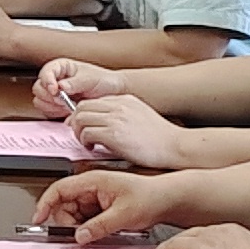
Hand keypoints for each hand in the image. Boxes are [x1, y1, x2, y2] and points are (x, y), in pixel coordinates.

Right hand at [33, 58, 125, 117]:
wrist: (113, 93)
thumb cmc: (103, 81)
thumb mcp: (90, 79)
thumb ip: (75, 83)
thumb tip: (61, 86)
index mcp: (61, 67)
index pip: (46, 72)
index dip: (48, 81)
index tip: (55, 90)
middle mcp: (55, 79)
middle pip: (38, 88)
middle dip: (50, 96)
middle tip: (64, 100)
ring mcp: (54, 93)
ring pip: (40, 100)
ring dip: (52, 105)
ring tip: (67, 105)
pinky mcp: (56, 105)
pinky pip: (46, 110)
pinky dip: (55, 112)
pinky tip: (67, 110)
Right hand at [34, 165, 182, 240]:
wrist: (168, 199)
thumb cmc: (150, 196)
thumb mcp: (123, 215)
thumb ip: (98, 227)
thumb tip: (79, 236)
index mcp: (93, 181)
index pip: (59, 190)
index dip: (45, 204)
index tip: (39, 218)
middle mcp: (91, 188)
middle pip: (64, 206)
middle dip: (67, 222)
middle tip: (80, 234)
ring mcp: (96, 198)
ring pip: (75, 215)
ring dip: (80, 227)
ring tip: (97, 232)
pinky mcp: (101, 207)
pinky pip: (86, 220)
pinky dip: (89, 228)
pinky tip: (101, 231)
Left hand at [64, 94, 180, 171]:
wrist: (174, 146)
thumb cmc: (159, 137)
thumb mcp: (139, 114)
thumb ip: (121, 113)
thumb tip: (102, 121)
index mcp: (124, 100)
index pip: (91, 101)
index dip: (80, 114)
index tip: (80, 125)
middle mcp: (118, 106)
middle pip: (81, 107)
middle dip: (75, 122)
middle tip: (80, 134)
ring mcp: (115, 119)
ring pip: (80, 119)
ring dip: (78, 132)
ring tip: (87, 142)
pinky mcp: (114, 134)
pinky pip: (87, 133)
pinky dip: (85, 142)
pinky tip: (93, 148)